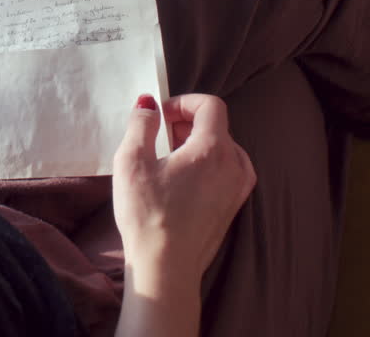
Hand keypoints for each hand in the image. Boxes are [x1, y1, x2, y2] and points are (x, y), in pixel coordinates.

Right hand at [112, 93, 255, 283]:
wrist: (166, 267)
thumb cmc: (147, 214)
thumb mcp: (131, 161)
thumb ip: (141, 124)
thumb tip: (149, 104)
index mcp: (212, 148)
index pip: (210, 105)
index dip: (184, 102)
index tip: (161, 115)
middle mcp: (234, 165)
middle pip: (217, 126)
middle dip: (187, 122)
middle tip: (159, 136)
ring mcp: (238, 188)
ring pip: (223, 148)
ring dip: (198, 144)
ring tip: (169, 159)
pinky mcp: (233, 207)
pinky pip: (227, 171)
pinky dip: (208, 165)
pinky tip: (183, 181)